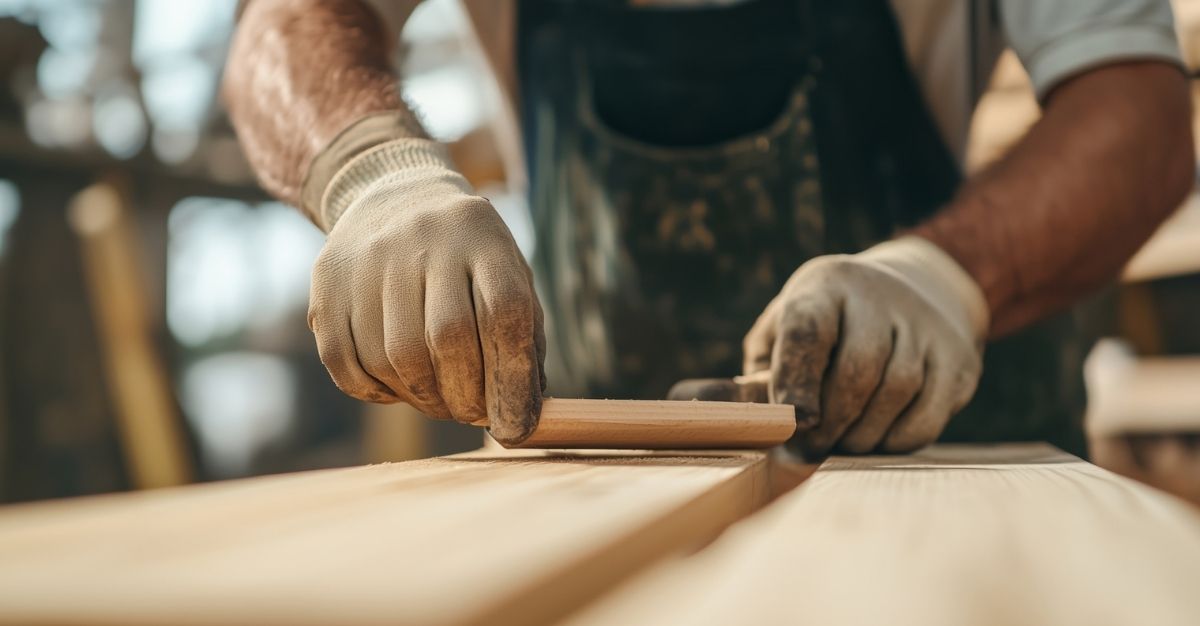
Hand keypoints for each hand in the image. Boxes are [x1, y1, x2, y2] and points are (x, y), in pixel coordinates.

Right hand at [308, 138, 545, 443]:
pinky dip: (376, 392)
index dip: (513, 381)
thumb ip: (522, 343)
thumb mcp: (507, 277)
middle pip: (447, 339)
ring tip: (439, 399)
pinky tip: (398, 387)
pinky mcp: (327, 283)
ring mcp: (369, 258)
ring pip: (394, 359)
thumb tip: (519, 420)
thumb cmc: (468, 259)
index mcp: (482, 235)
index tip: (514, 427)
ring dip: (422, 399)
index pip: (505, 313)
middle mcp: (424, 238)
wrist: (394, 197)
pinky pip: (347, 364)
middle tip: (472, 416)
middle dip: (465, 397)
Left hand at [671, 237, 986, 456]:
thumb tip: (683, 405)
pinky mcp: (958, 360)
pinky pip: (927, 414)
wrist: (916, 291)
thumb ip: (746, 377)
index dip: (797, 380)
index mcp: (825, 286)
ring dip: (861, 433)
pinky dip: (897, 439)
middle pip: (858, 369)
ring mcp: (926, 326)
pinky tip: (875, 440)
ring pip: (896, 392)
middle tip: (808, 450)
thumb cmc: (824, 329)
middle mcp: (880, 297)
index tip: (792, 423)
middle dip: (829, 421)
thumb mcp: (782, 336)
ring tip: (839, 445)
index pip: (809, 329)